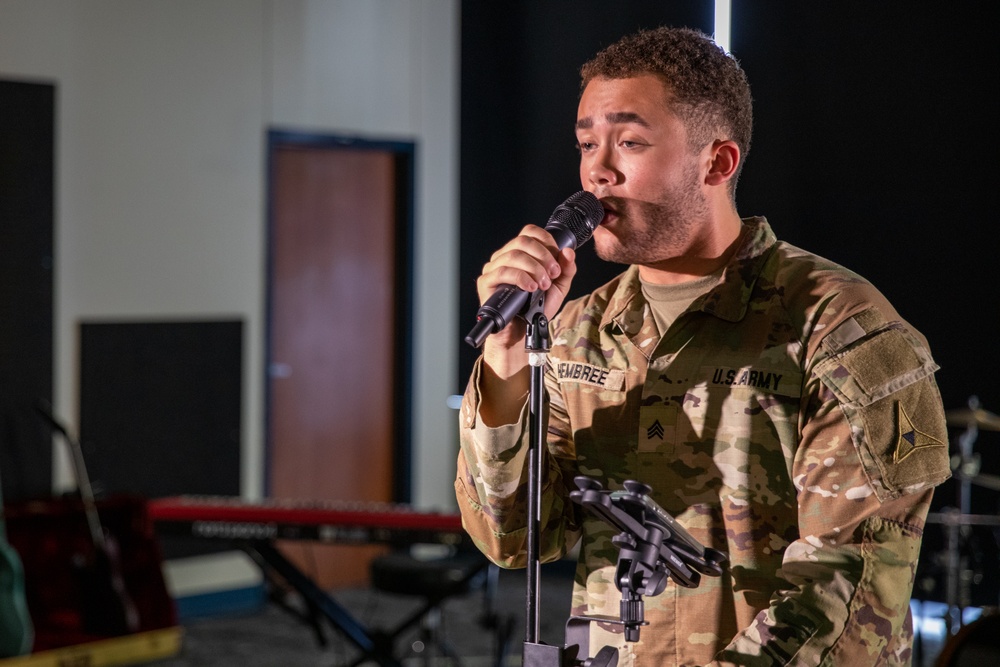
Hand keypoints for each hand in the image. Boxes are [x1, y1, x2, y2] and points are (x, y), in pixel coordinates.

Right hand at [476, 224, 577, 377]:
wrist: (522, 334)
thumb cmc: (535, 309)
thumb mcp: (558, 287)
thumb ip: (566, 269)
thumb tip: (568, 252)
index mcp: (520, 253)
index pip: (530, 232)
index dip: (546, 240)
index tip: (558, 258)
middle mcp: (504, 257)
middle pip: (523, 241)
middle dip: (544, 256)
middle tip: (553, 274)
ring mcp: (493, 268)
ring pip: (514, 255)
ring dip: (534, 268)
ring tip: (543, 284)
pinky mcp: (486, 282)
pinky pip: (502, 271)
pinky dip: (521, 277)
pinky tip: (531, 287)